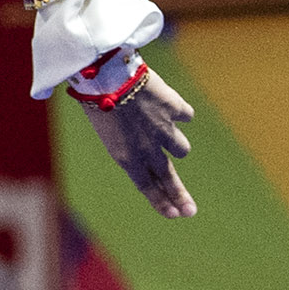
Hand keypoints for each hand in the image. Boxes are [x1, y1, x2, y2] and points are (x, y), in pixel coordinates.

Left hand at [86, 67, 198, 219]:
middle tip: (191, 211)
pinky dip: (180, 112)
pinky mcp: (175, 109)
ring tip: (162, 128)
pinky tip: (171, 105)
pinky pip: (186, 116)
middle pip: (169, 179)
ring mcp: (164, 130)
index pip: (147, 186)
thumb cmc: (97, 100)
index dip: (161, 202)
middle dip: (180, 197)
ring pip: (181, 148)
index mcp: (126, 157)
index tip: (174, 214)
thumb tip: (152, 150)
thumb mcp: (108, 131)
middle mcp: (148, 149)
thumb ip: (130, 145)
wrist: (107, 75)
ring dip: (175, 142)